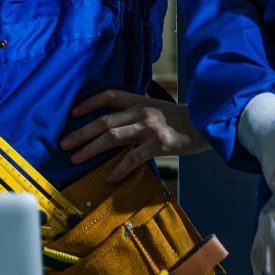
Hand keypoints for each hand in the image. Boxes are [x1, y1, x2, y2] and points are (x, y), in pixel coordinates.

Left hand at [60, 89, 208, 182]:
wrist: (211, 122)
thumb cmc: (185, 119)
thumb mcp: (160, 109)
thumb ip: (140, 114)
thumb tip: (119, 127)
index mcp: (141, 101)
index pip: (109, 96)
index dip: (89, 103)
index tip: (73, 113)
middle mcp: (142, 111)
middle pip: (105, 120)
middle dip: (82, 132)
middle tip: (64, 143)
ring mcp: (150, 127)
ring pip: (113, 137)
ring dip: (91, 148)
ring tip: (76, 158)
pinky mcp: (159, 144)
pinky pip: (133, 157)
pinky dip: (119, 168)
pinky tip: (109, 178)